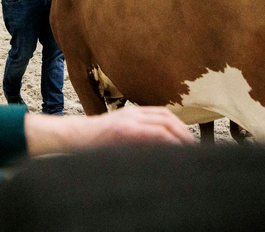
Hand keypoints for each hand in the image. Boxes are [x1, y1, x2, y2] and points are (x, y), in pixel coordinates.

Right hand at [24, 106, 192, 155]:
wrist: (72, 138)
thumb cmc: (93, 141)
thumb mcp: (117, 131)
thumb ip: (135, 133)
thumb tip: (156, 145)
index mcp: (131, 113)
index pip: (162, 114)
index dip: (178, 125)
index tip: (187, 139)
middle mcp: (132, 114)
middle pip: (166, 117)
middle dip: (182, 131)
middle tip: (192, 146)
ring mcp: (129, 121)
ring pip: (163, 123)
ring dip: (178, 136)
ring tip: (186, 149)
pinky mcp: (125, 131)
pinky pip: (153, 134)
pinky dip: (167, 141)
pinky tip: (173, 151)